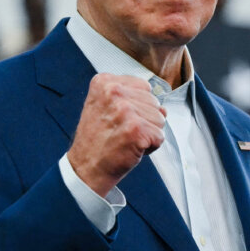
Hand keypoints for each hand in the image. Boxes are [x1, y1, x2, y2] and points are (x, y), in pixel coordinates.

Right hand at [67, 74, 166, 195]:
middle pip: (154, 102)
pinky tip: (131, 148)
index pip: (144, 86)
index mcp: (104, 82)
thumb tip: (163, 108)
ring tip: (126, 139)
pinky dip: (150, 147)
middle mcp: (114, 92)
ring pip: (160, 118)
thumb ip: (133, 100)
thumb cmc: (96, 140)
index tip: (120, 118)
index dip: (138, 105)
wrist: (86, 168)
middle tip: (122, 131)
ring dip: (148, 133)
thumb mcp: (105, 108)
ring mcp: (125, 110)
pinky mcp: (136, 129)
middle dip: (144, 120)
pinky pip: (159, 137)